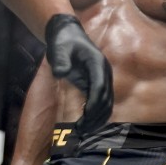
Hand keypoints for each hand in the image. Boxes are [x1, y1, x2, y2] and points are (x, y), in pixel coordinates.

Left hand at [44, 14, 112, 133]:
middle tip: (82, 130)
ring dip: (98, 118)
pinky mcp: (97, 83)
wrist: (67, 33)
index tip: (85, 117)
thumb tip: (61, 73)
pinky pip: (102, 102)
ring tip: (84, 131)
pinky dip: (97, 114)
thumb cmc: (62, 41)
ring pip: (106, 103)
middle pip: (105, 98)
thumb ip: (60, 60)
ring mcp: (103, 78)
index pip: (99, 87)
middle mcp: (104, 72)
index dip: (93, 103)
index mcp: (97, 63)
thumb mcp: (59, 48)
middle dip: (95, 116)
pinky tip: (87, 124)